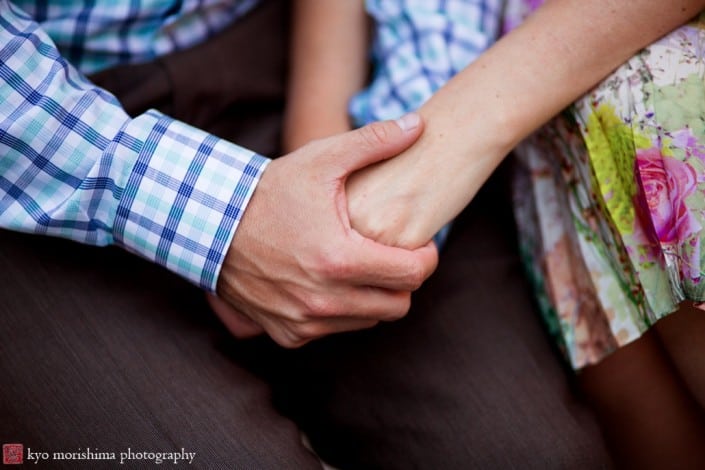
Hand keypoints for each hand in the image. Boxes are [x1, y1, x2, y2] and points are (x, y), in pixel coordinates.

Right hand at [214, 114, 437, 346]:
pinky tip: (332, 283)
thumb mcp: (321, 160)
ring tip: (362, 266)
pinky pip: (336, 330)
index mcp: (339, 259)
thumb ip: (374, 142)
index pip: (413, 274)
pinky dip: (343, 311)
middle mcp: (323, 299)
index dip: (426, 257)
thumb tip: (419, 124)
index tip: (420, 244)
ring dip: (375, 296)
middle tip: (392, 255)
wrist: (211, 225)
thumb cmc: (270, 191)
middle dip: (404, 280)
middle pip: (398, 305)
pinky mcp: (289, 334)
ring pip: (370, 320)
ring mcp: (304, 321)